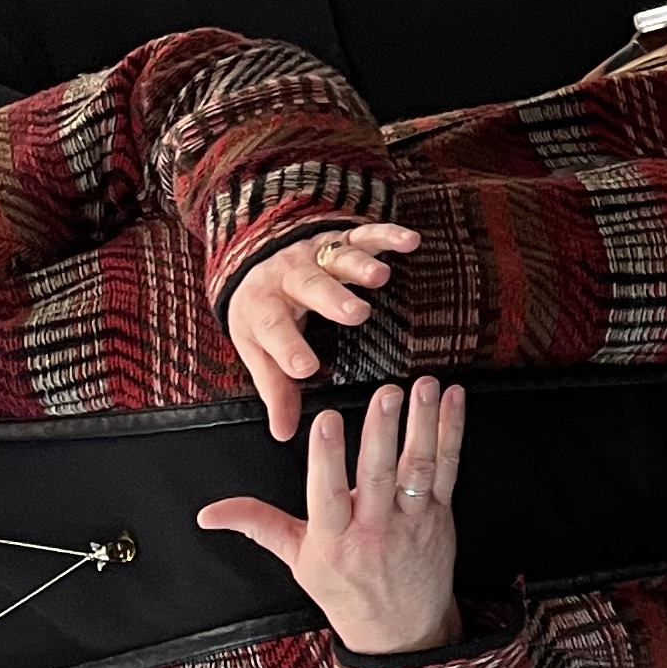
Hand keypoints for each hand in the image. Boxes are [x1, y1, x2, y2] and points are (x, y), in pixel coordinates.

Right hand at [199, 378, 465, 656]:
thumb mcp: (297, 560)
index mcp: (334, 538)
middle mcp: (375, 528)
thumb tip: (210, 512)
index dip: (327, 457)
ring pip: (418, 468)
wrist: (400, 631)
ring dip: (423, 424)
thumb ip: (259, 525)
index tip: (326, 419)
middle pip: (378, 475)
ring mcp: (412, 519)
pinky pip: (448, 468)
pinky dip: (452, 432)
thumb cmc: (345, 590)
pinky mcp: (440, 513)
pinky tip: (454, 400)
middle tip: (385, 394)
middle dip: (382, 432)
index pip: (328, 494)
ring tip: (425, 386)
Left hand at [227, 220, 419, 440]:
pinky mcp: (340, 239)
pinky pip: (365, 235)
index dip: (288, 348)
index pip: (273, 329)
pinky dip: (388, 236)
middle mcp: (290, 278)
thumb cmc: (263, 313)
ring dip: (360, 265)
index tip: (306, 369)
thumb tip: (284, 433)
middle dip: (332, 298)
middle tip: (356, 313)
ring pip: (338, 257)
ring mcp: (317, 255)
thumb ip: (275, 388)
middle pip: (309, 286)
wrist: (256, 259)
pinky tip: (411, 242)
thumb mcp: (258, 349)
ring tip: (380, 277)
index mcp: (264, 308)